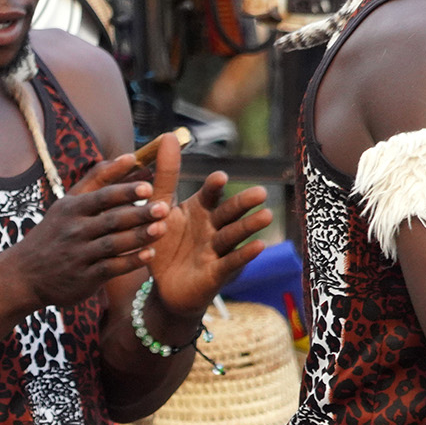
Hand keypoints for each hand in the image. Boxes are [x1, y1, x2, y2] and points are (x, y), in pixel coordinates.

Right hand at [3, 158, 167, 309]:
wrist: (25, 275)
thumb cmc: (54, 233)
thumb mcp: (68, 203)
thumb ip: (99, 178)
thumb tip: (130, 157)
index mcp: (72, 208)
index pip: (101, 196)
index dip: (125, 190)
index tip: (149, 185)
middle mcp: (75, 230)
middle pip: (111, 220)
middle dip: (138, 213)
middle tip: (164, 207)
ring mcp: (79, 255)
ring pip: (113, 244)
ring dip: (138, 237)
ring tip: (162, 229)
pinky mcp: (84, 278)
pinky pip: (111, 268)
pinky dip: (130, 262)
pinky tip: (149, 255)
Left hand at [141, 133, 273, 324]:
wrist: (164, 289)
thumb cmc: (165, 245)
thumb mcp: (160, 209)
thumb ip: (166, 176)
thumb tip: (167, 135)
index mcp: (198, 210)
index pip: (209, 195)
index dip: (214, 187)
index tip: (220, 177)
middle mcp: (211, 227)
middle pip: (229, 213)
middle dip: (243, 204)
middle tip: (260, 193)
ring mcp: (216, 250)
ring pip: (234, 235)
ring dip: (249, 227)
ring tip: (265, 216)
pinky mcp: (216, 273)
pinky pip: (231, 262)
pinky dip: (244, 255)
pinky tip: (258, 246)